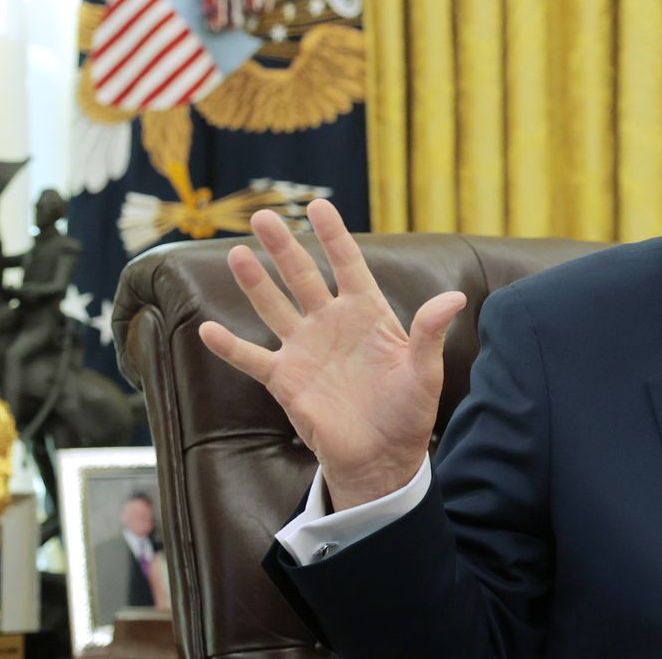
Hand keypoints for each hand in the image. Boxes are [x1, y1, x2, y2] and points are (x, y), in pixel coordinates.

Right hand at [197, 200, 469, 507]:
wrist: (382, 456)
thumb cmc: (408, 411)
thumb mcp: (424, 370)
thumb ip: (429, 332)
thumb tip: (454, 298)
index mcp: (367, 314)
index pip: (347, 264)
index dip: (333, 235)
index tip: (317, 205)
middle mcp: (331, 324)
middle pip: (302, 277)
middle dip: (283, 247)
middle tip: (262, 216)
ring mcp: (305, 349)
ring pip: (274, 307)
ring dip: (254, 283)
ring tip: (236, 253)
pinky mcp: (286, 380)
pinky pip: (252, 359)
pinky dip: (230, 346)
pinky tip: (207, 329)